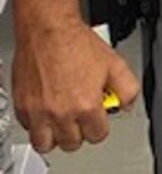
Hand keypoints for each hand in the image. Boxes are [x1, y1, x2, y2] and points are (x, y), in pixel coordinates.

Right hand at [12, 20, 139, 153]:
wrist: (48, 29)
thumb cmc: (76, 43)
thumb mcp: (115, 64)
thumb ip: (128, 89)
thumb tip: (126, 105)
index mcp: (86, 106)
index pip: (97, 135)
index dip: (100, 126)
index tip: (98, 118)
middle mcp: (60, 113)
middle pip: (71, 143)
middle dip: (79, 132)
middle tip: (80, 118)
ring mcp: (38, 112)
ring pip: (45, 144)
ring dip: (55, 136)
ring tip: (62, 121)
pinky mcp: (22, 106)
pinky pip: (28, 128)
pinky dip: (36, 123)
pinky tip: (46, 110)